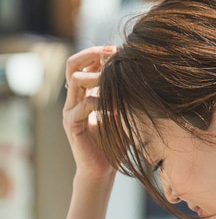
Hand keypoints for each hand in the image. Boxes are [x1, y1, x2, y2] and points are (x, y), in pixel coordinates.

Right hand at [63, 45, 116, 183]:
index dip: (99, 52)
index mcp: (85, 93)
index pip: (84, 63)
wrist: (102, 170)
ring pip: (75, 81)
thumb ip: (126, 97)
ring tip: (113, 78)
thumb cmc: (115, 142)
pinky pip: (82, 107)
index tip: (121, 48)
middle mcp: (74, 98)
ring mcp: (70, 111)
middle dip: (92, 53)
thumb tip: (142, 76)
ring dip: (96, 76)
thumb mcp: (124, 114)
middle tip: (113, 50)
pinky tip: (115, 108)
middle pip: (72, 64)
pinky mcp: (72, 125)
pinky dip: (99, 103)